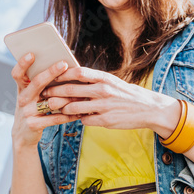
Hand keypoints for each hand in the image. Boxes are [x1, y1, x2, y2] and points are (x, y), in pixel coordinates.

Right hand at [10, 53, 79, 151]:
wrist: (23, 135)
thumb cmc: (33, 109)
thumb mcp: (32, 96)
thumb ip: (41, 83)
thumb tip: (63, 67)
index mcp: (22, 88)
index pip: (17, 73)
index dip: (22, 63)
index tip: (32, 54)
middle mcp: (22, 98)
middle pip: (36, 82)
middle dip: (51, 72)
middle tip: (63, 64)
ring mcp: (26, 112)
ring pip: (50, 101)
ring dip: (67, 97)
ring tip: (81, 93)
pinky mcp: (33, 125)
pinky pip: (54, 118)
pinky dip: (68, 115)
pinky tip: (78, 113)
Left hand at [39, 66, 180, 134]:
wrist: (148, 108)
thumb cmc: (126, 93)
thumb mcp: (112, 81)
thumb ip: (94, 80)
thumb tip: (72, 75)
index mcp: (104, 78)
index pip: (77, 72)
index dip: (62, 74)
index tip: (51, 75)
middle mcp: (103, 91)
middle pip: (71, 90)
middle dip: (54, 92)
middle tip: (44, 94)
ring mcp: (104, 107)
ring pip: (74, 108)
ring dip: (62, 108)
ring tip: (54, 108)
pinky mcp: (105, 121)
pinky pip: (84, 120)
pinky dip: (77, 118)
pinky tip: (73, 118)